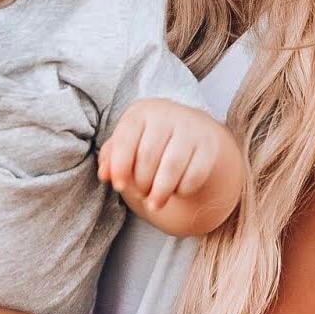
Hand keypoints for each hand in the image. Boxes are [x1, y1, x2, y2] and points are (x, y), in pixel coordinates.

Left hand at [98, 99, 230, 213]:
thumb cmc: (151, 141)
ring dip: (160, 192)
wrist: (192, 132)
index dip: (120, 166)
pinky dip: (183, 189)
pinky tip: (177, 190)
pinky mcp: (209, 145)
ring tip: (154, 202)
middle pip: (148, 156)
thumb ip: (111, 157)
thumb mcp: (129, 142)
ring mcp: (191, 127)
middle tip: (141, 193)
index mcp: (142, 111)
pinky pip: (194, 175)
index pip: (126, 139)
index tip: (118, 186)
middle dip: (141, 183)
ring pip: (172, 166)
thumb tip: (105, 174)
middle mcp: (167, 114)